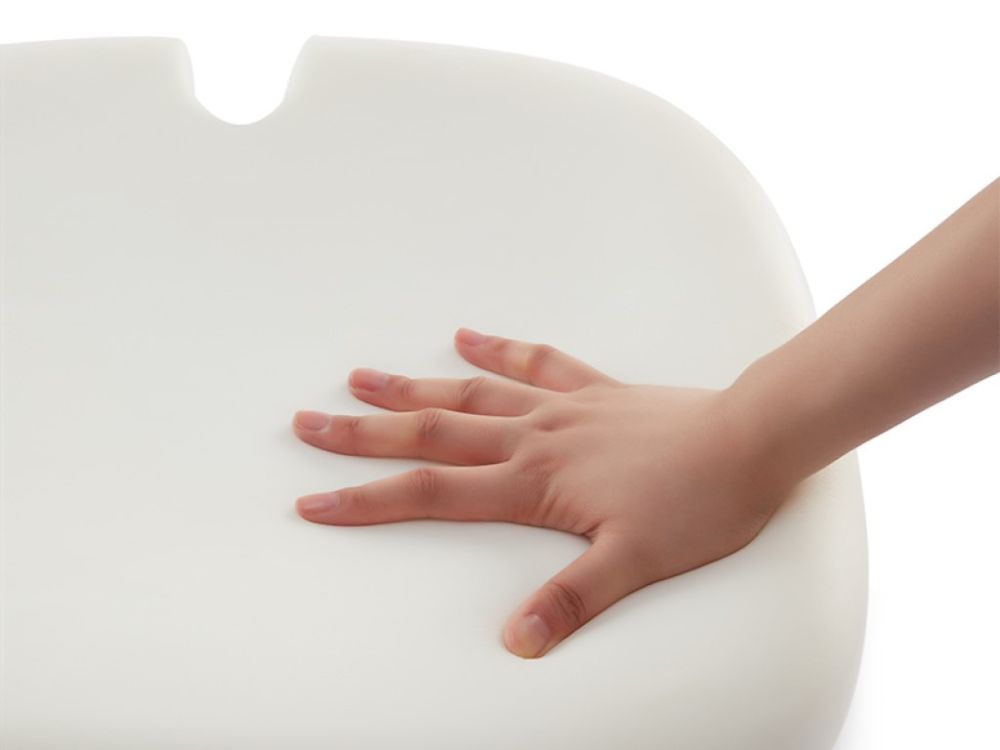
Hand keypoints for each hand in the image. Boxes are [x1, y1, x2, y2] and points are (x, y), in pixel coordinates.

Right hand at [292, 328, 784, 657]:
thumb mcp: (633, 564)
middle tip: (308, 422)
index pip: (432, 493)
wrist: (750, 441)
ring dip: (412, 386)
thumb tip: (516, 641)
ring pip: (470, 391)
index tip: (315, 500)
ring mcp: (562, 408)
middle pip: (432, 432)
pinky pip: (536, 361)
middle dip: (364, 433)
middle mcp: (535, 437)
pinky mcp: (592, 390)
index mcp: (534, 482)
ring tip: (360, 377)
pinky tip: (467, 334)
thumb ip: (571, 601)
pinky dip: (499, 347)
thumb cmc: (698, 503)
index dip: (369, 500)